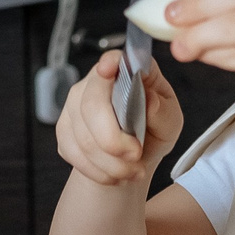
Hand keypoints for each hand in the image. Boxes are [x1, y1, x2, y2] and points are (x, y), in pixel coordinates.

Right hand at [55, 50, 182, 188]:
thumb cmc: (153, 130)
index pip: (115, 60)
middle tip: (136, 155)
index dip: (109, 63)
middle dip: (113, 139)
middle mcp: (97, 82)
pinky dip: (97, 170)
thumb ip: (163, 111)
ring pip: (83, 136)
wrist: (134, 158)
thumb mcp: (170, 122)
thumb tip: (150, 101)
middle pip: (92, 105)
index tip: (108, 70)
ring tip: (132, 171)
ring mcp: (75, 104)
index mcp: (127, 72)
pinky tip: (114, 174)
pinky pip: (74, 152)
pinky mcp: (64, 129)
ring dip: (111, 163)